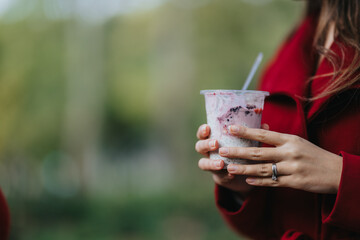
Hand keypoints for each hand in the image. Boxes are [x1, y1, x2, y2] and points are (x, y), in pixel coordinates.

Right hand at [195, 124, 269, 194]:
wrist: (242, 170)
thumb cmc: (241, 149)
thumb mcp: (245, 141)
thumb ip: (251, 134)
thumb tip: (265, 125)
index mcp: (212, 138)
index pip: (203, 133)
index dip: (203, 130)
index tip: (208, 127)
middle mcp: (208, 151)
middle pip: (199, 146)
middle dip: (206, 144)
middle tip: (215, 143)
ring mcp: (211, 164)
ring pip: (203, 163)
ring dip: (211, 163)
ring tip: (221, 163)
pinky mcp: (218, 176)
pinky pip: (217, 177)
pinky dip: (224, 175)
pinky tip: (231, 175)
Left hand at [219, 125, 342, 193]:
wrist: (336, 171)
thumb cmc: (313, 154)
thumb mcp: (298, 142)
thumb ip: (279, 139)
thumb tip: (260, 132)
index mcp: (290, 139)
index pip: (264, 133)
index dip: (246, 131)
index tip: (230, 128)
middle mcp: (290, 152)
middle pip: (259, 151)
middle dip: (239, 151)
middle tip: (222, 150)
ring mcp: (292, 168)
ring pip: (262, 169)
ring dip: (244, 169)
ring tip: (229, 168)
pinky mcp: (295, 182)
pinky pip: (272, 182)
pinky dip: (259, 182)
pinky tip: (247, 181)